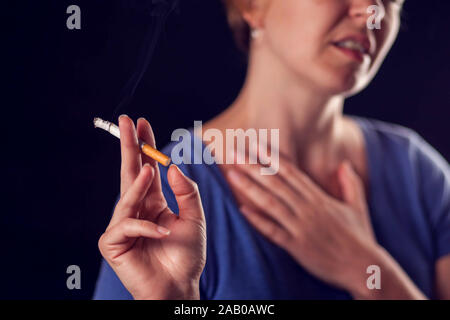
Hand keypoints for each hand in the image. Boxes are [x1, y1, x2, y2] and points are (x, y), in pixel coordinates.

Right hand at [98, 116, 205, 299]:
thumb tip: (173, 166)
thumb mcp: (195, 218)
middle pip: (129, 173)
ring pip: (126, 197)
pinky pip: (126, 225)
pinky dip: (146, 227)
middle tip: (125, 120)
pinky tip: (163, 232)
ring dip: (139, 184)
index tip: (141, 123)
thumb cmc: (186, 256)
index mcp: (153, 202)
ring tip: (150, 171)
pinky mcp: (113, 243)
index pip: (146, 168)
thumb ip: (187, 192)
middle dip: (128, 146)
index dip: (144, 146)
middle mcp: (136, 209)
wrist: (180, 287)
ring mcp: (123, 225)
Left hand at [225, 151, 378, 294]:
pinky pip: (273, 231)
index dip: (272, 158)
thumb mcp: (358, 206)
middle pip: (276, 183)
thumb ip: (351, 183)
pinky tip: (243, 210)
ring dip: (250, 187)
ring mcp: (301, 227)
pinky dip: (258, 220)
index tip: (256, 146)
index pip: (292, 173)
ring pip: (271, 203)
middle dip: (253, 167)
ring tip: (232, 174)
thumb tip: (344, 165)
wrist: (364, 268)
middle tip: (234, 153)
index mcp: (319, 198)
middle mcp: (308, 209)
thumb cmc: (360, 237)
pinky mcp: (297, 246)